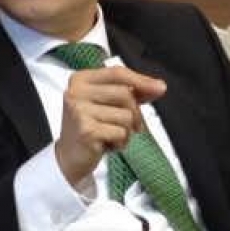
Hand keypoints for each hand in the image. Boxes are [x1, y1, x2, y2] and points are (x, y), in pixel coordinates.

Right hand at [55, 66, 166, 185]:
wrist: (69, 157)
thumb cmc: (91, 127)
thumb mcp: (108, 104)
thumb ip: (132, 92)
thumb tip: (159, 87)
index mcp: (81, 79)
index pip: (117, 73)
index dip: (140, 80)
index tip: (160, 88)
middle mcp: (76, 92)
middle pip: (125, 94)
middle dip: (135, 113)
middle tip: (129, 126)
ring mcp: (79, 111)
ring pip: (126, 115)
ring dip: (126, 131)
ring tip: (111, 136)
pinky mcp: (86, 131)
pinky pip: (120, 133)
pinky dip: (120, 143)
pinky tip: (107, 145)